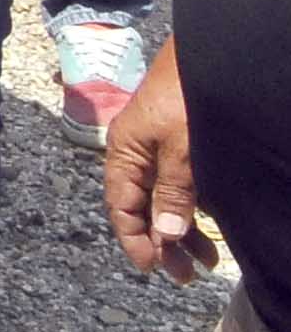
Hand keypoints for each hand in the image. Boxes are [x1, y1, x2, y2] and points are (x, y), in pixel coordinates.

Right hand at [103, 45, 210, 284]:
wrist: (209, 55)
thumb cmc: (187, 98)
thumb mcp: (181, 148)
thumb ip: (173, 191)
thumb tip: (166, 234)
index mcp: (125, 151)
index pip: (121, 205)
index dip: (134, 238)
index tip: (153, 268)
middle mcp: (138, 152)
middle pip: (142, 207)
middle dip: (162, 242)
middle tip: (185, 276)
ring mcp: (159, 148)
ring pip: (164, 199)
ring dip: (181, 230)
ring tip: (206, 261)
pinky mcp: (179, 144)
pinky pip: (180, 186)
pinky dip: (192, 210)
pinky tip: (208, 227)